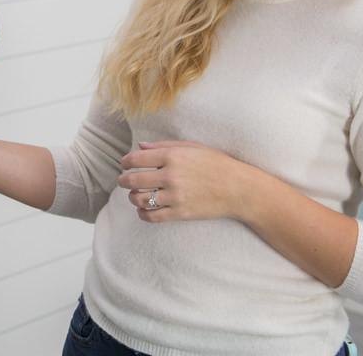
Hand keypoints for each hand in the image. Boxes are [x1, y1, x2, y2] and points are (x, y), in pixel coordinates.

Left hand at [117, 140, 258, 222]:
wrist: (238, 188)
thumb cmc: (216, 164)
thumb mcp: (192, 147)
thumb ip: (164, 146)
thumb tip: (140, 146)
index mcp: (172, 156)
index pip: (135, 159)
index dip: (125, 162)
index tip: (125, 165)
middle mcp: (171, 175)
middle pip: (133, 180)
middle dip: (123, 181)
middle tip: (123, 181)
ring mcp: (175, 196)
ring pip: (139, 199)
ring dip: (132, 198)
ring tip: (135, 195)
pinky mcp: (180, 213)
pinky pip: (152, 216)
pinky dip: (142, 214)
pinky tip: (143, 209)